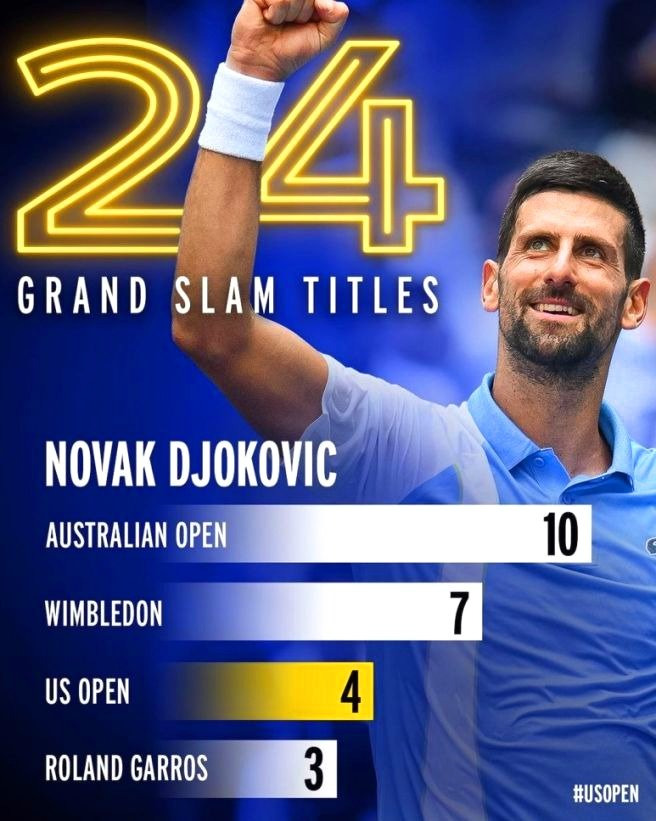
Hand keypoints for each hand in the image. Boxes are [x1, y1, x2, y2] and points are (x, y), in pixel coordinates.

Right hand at [227, 0, 348, 81]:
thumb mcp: (324, 38)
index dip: (320, 8)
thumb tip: (327, 2)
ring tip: (280, 22)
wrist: (265, 63)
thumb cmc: (292, 51)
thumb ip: (337, 18)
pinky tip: (270, 18)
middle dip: (304, 13)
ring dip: (290, 14)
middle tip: (292, 23)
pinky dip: (276, 12)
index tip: (309, 22)